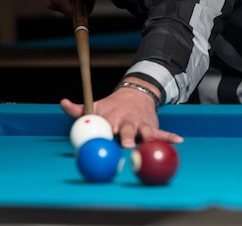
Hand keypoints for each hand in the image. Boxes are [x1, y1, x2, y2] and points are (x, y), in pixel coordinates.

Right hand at [47, 0, 91, 16]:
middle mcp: (54, 4)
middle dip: (85, 4)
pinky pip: (70, 7)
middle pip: (74, 13)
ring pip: (74, 11)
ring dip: (82, 2)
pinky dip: (78, 1)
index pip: (74, 13)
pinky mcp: (56, 4)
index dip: (84, 9)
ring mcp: (54, 5)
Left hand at [60, 87, 183, 147]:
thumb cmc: (112, 106)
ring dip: (147, 139)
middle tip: (125, 147)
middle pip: (126, 131)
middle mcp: (126, 121)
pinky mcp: (152, 126)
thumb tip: (63, 103)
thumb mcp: (96, 105)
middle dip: (126, 138)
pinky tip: (179, 141)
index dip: (102, 136)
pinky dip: (170, 136)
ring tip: (150, 146)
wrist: (135, 93)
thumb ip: (79, 109)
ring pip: (144, 133)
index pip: (105, 127)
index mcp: (110, 118)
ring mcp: (140, 124)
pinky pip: (162, 133)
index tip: (97, 144)